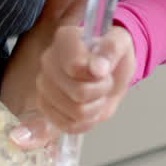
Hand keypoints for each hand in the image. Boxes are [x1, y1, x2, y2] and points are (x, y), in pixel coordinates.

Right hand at [10, 25, 134, 148]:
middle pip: (79, 93)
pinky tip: (89, 109)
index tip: (104, 69)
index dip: (97, 75)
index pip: (76, 67)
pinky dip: (86, 122)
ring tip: (97, 94)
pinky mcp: (45, 107)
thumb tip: (98, 68)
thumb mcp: (121, 43)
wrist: (108, 72)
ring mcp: (43, 85)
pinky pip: (68, 126)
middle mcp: (48, 61)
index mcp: (64, 39)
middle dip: (101, 91)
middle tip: (104, 81)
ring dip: (95, 107)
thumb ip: (111, 49)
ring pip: (75, 112)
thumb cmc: (112, 55)